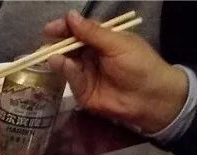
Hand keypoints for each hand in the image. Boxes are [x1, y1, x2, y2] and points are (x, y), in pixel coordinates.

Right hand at [45, 11, 187, 134]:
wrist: (150, 97)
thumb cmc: (139, 64)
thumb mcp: (117, 43)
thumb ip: (92, 32)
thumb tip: (70, 16)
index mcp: (102, 39)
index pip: (79, 30)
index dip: (65, 28)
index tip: (50, 28)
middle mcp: (91, 55)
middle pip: (68, 47)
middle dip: (56, 44)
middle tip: (45, 43)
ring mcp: (86, 74)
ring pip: (66, 63)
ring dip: (59, 58)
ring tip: (53, 56)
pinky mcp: (82, 92)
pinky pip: (71, 79)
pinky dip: (66, 72)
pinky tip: (62, 65)